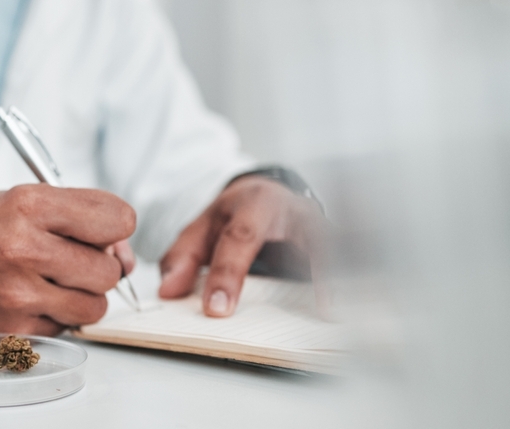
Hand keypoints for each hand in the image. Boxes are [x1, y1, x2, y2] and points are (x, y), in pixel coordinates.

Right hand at [0, 184, 136, 335]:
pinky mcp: (12, 327)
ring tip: (54, 282)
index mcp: (30, 204)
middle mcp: (23, 247)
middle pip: (110, 270)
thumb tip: (125, 258)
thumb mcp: (21, 200)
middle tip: (73, 260)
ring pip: (95, 306)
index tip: (102, 232)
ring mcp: (18, 292)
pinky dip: (57, 316)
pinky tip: (32, 299)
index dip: (115, 227)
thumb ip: (79, 218)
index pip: (117, 219)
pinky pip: (66, 328)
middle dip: (100, 267)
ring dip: (83, 297)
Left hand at [158, 176, 327, 316]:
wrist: (266, 194)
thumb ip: (183, 257)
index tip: (215, 309)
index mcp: (252, 204)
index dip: (226, 275)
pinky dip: (339, 281)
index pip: (238, 239)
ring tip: (329, 310)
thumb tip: (168, 291)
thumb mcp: (203, 227)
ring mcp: (318, 224)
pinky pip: (341, 260)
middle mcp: (291, 209)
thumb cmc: (235, 216)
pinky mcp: (334, 239)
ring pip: (327, 245)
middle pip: (283, 237)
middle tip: (275, 311)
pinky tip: (336, 307)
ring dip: (329, 276)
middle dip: (289, 273)